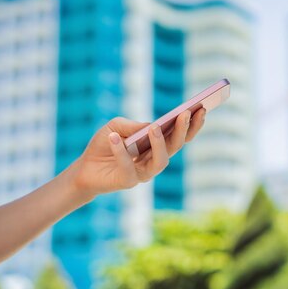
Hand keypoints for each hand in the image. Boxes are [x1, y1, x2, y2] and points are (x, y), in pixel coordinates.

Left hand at [69, 109, 205, 201]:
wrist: (85, 167)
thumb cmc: (105, 144)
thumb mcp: (116, 126)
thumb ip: (134, 125)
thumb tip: (151, 126)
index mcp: (158, 144)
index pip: (180, 135)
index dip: (193, 123)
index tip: (202, 108)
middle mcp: (156, 158)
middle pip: (176, 146)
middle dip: (183, 130)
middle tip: (187, 114)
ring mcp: (145, 172)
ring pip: (161, 160)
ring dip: (160, 143)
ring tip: (155, 127)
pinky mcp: (129, 181)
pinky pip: (128, 165)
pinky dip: (120, 151)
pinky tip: (114, 138)